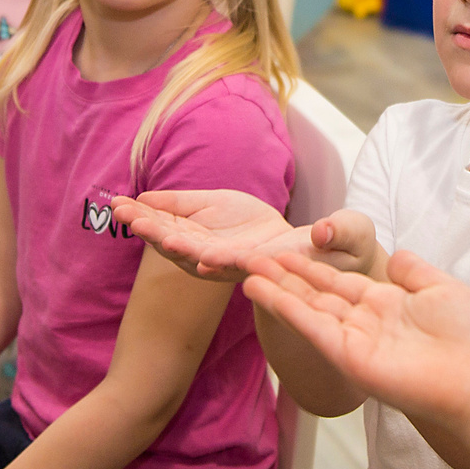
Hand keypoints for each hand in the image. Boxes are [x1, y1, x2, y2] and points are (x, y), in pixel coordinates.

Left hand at [115, 190, 378, 283]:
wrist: (316, 248)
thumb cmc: (340, 246)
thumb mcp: (348, 235)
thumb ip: (340, 234)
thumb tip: (327, 235)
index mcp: (267, 264)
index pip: (243, 265)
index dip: (219, 261)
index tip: (199, 257)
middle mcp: (235, 262)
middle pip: (196, 253)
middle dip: (166, 238)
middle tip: (136, 222)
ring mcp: (215, 249)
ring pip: (176, 239)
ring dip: (148, 225)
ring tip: (120, 208)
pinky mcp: (208, 233)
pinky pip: (175, 225)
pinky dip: (152, 214)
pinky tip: (128, 203)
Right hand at [244, 250, 469, 426]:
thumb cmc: (469, 337)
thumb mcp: (442, 289)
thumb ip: (414, 272)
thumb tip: (398, 255)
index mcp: (385, 305)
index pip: (339, 282)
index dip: (312, 267)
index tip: (286, 251)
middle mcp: (363, 322)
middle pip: (315, 294)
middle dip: (284, 276)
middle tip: (253, 257)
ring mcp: (352, 340)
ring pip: (306, 309)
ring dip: (276, 291)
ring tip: (246, 272)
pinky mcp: (346, 355)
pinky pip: (311, 326)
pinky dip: (286, 308)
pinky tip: (263, 291)